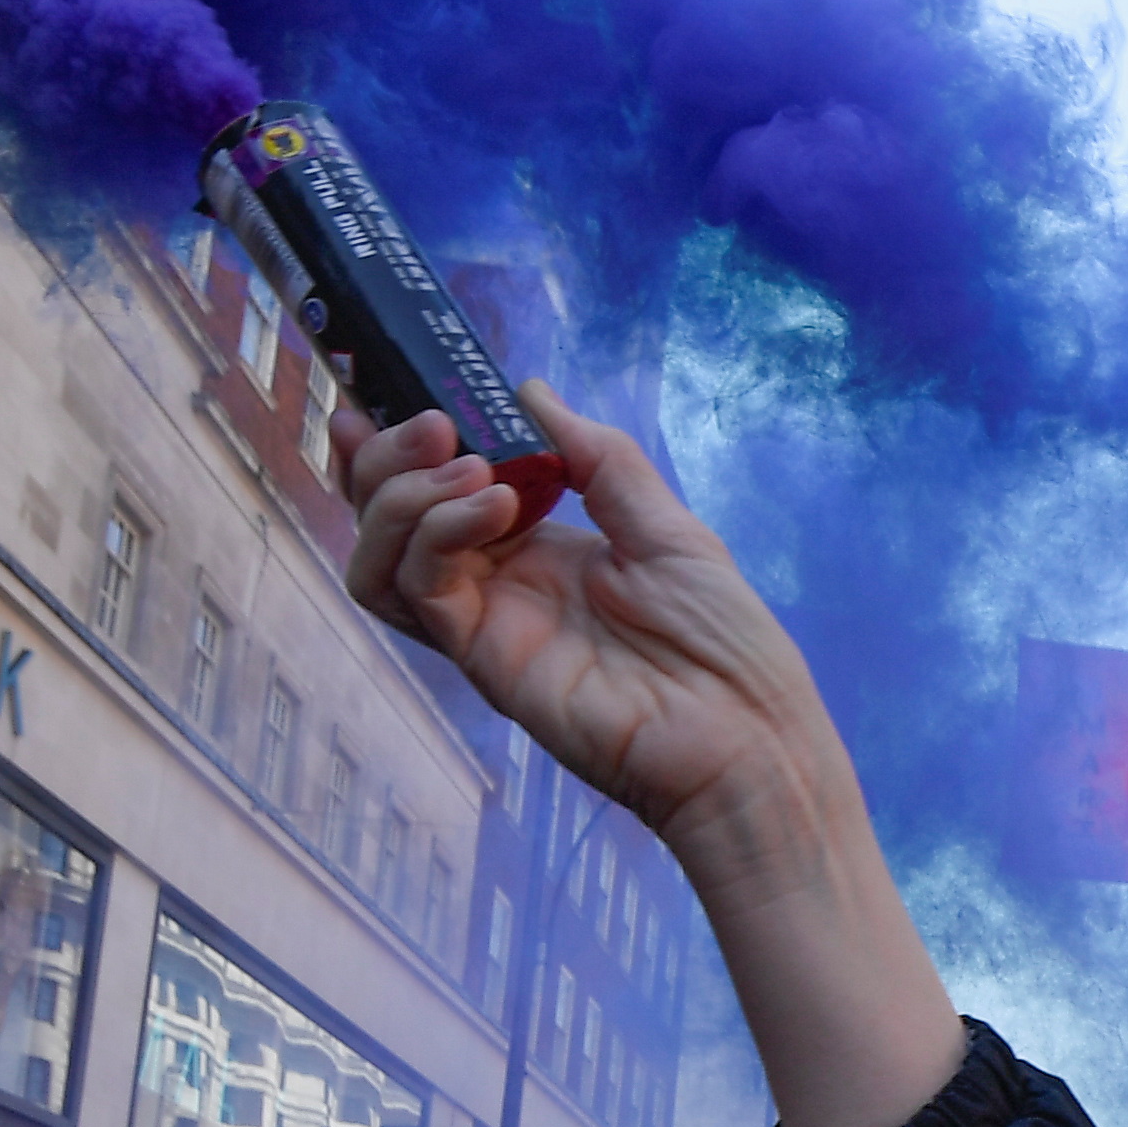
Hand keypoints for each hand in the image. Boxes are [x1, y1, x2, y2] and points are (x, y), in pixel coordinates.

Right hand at [342, 392, 964, 1126]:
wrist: (746, 735)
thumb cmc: (726, 644)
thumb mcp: (667, 524)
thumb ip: (598, 457)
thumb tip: (529, 392)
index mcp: (538, 549)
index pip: (440, 490)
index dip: (407, 446)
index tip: (404, 391)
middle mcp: (497, 586)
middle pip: (390, 519)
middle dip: (387, 459)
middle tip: (430, 424)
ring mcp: (484, 623)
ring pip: (381, 556)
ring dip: (403, 494)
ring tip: (470, 467)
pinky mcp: (482, 658)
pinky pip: (420, 588)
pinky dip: (439, 531)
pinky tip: (498, 504)